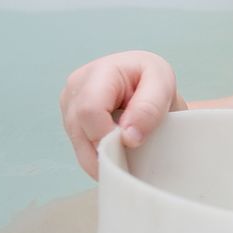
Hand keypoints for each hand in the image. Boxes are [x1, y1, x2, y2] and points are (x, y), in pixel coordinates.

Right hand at [59, 50, 182, 178]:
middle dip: (107, 153)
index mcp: (99, 72)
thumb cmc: (153, 78)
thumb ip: (148, 109)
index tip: (132, 144)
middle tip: (132, 159)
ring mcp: (69, 106)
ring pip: (79, 146)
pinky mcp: (71, 122)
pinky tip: (117, 156)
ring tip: (128, 157)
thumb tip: (128, 137)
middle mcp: (76, 88)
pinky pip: (82, 149)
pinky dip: (100, 158)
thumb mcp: (163, 85)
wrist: (145, 78)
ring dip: (103, 159)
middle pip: (81, 132)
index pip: (90, 110)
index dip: (108, 135)